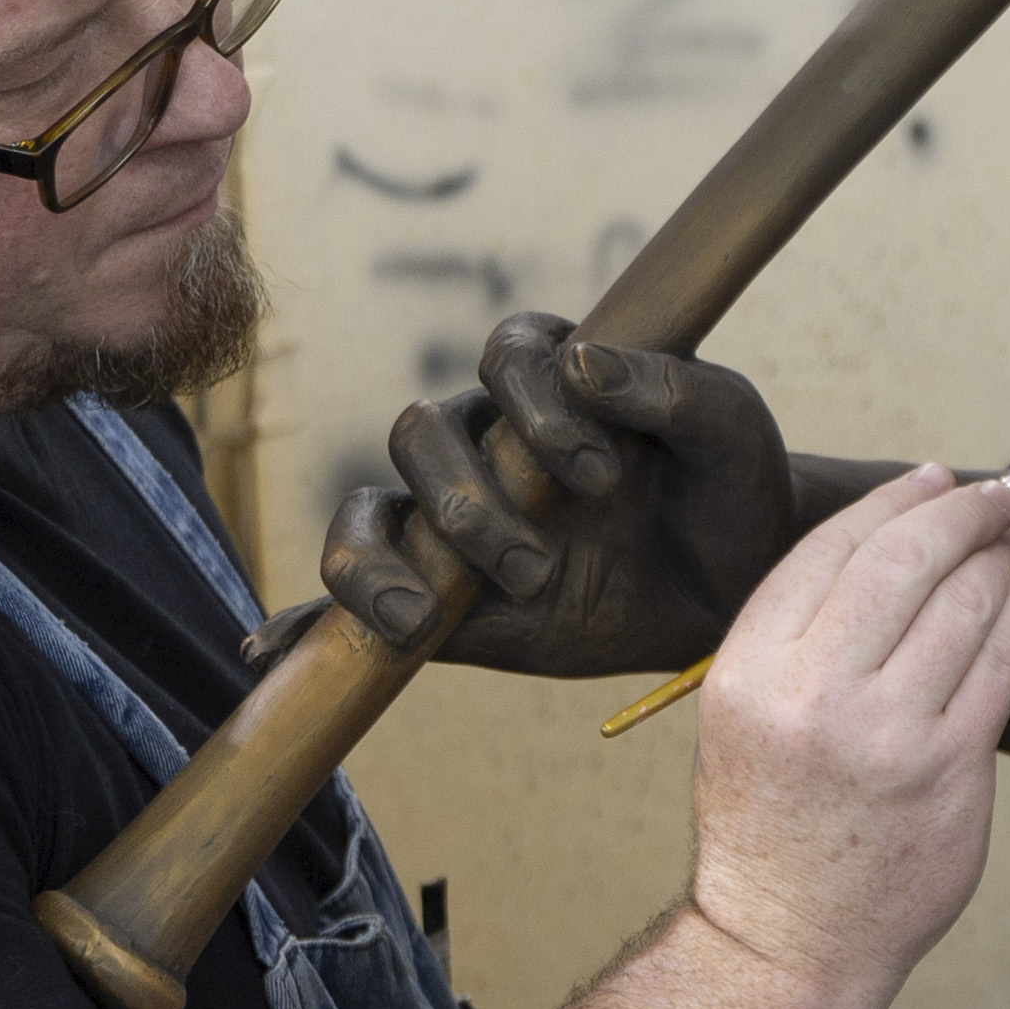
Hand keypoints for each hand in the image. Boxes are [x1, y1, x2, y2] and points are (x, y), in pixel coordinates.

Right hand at [322, 316, 793, 675]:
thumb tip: (583, 366)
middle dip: (468, 498)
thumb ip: (671, 387)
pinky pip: (356, 604)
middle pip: (418, 432)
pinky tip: (270, 654)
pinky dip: (306, 625)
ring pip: (367, 515)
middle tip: (542, 560)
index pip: (507, 354)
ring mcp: (457, 520)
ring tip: (422, 617)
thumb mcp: (730, 428)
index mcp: (555, 375)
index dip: (536, 406)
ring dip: (384, 562)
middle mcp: (490, 436)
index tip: (601, 475)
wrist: (739, 591)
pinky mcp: (447, 602)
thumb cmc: (733, 487)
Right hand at [681, 468, 1009, 1005]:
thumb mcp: (741, 713)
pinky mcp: (953, 769)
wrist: (787, 940)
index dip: (890, 503)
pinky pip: (1002, 662)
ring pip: (963, 606)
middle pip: (904, 563)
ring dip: (996, 555)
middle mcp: (816, 695)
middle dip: (957, 513)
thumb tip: (891, 542)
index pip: (831, 551)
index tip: (926, 481)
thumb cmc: (767, 823)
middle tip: (989, 495)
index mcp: (751, 671)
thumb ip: (800, 633)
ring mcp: (891, 734)